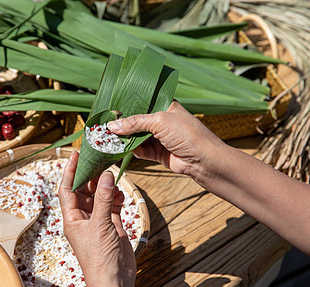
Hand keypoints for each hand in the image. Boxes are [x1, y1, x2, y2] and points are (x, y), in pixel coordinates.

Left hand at [59, 151, 136, 286]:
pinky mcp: (112, 225)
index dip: (70, 171)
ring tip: (113, 178)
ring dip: (106, 187)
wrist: (114, 280)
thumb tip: (106, 175)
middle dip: (92, 176)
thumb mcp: (99, 225)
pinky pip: (112, 205)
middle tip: (101, 161)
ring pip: (100, 196)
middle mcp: (83, 218)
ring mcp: (98, 221)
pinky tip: (121, 194)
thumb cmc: (99, 258)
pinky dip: (116, 197)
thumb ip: (102, 199)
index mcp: (72, 218)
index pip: (67, 189)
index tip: (76, 155)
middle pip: (84, 190)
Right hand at [107, 101, 224, 184]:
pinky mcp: (158, 152)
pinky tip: (126, 150)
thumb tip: (113, 126)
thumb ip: (135, 122)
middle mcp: (162, 120)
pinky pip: (140, 150)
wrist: (203, 161)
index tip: (110, 110)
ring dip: (126, 139)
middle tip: (106, 127)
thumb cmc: (187, 134)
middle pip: (137, 121)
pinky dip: (133, 151)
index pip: (142, 102)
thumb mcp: (159, 121)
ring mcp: (159, 137)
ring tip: (111, 139)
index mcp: (165, 105)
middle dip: (123, 125)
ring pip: (137, 137)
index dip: (127, 106)